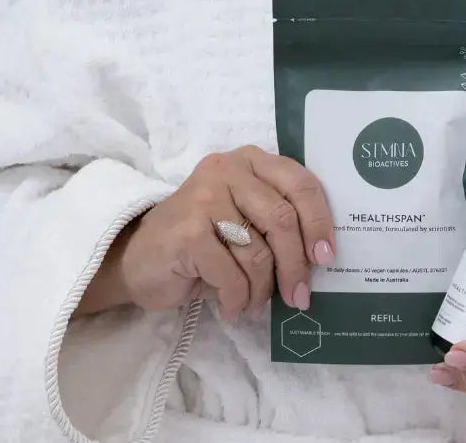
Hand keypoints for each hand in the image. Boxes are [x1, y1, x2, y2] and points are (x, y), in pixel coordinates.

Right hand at [84, 146, 334, 320]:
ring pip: (258, 252)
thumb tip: (321, 256)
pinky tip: (231, 305)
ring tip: (253, 302)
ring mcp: (205, 197)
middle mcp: (229, 170)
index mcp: (252, 161)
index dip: (319, 222)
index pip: (300, 184)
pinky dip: (237, 298)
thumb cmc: (204, 240)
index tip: (327, 257)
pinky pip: (231, 273)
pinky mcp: (188, 231)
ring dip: (262, 288)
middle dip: (296, 265)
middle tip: (300, 296)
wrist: (138, 257)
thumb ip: (278, 222)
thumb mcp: (246, 219)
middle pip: (282, 220)